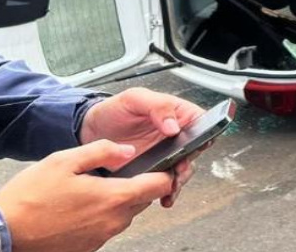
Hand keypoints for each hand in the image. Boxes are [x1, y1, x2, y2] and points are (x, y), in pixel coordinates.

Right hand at [0, 140, 173, 251]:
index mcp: (115, 197)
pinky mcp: (91, 246)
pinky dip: (102, 214)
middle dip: (139, 184)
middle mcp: (115, 221)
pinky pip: (108, 226)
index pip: (162, 185)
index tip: (163, 162)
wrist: (5, 232)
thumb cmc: (31, 198)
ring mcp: (103, 236)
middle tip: (119, 172)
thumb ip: (102, 151)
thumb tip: (128, 150)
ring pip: (126, 213)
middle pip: (144, 199)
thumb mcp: (64, 161)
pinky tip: (81, 206)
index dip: (167, 171)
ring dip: (118, 200)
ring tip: (93, 188)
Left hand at [80, 89, 205, 207]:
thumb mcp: (135, 98)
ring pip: (183, 169)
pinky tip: (162, 197)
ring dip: (179, 180)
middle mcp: (175, 136)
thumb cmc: (113, 110)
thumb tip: (174, 126)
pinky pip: (165, 182)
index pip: (202, 122)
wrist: (89, 131)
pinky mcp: (153, 170)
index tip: (199, 144)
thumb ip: (158, 106)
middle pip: (196, 150)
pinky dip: (167, 192)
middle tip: (179, 169)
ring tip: (169, 186)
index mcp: (177, 114)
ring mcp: (165, 155)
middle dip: (189, 162)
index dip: (205, 133)